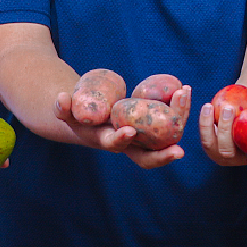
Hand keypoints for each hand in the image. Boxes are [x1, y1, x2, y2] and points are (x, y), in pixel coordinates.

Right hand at [53, 88, 184, 168]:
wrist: (92, 116)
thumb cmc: (78, 113)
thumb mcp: (67, 111)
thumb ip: (63, 108)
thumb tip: (61, 99)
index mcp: (106, 140)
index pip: (115, 146)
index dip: (121, 140)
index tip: (128, 132)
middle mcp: (127, 143)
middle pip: (148, 155)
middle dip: (163, 155)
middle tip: (179, 151)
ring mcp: (142, 137)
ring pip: (164, 137)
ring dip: (178, 120)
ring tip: (185, 96)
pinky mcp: (152, 127)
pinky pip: (168, 121)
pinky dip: (178, 109)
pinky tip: (184, 91)